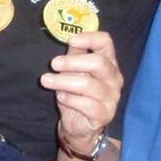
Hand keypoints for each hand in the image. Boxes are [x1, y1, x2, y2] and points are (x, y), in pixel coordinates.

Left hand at [40, 31, 121, 146]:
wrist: (78, 123)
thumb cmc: (75, 92)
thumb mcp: (73, 70)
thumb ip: (74, 54)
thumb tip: (69, 37)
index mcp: (108, 62)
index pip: (106, 42)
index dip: (89, 38)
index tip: (71, 40)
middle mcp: (114, 78)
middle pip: (99, 62)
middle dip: (72, 62)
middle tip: (53, 63)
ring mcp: (112, 97)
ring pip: (88, 84)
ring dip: (63, 81)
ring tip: (46, 81)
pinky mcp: (105, 114)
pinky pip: (86, 104)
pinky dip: (69, 99)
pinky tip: (61, 97)